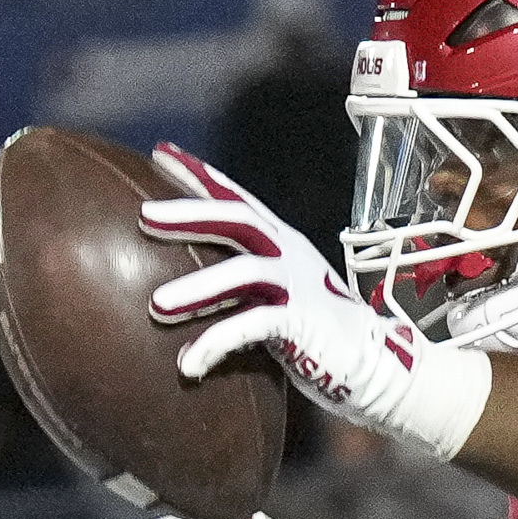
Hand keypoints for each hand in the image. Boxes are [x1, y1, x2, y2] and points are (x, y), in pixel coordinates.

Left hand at [139, 149, 488, 458]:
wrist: (373, 366)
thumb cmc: (318, 335)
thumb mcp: (277, 296)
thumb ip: (241, 286)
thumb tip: (187, 286)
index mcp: (281, 243)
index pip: (236, 199)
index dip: (200, 174)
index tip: (161, 152)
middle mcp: (288, 254)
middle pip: (236, 219)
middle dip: (190, 213)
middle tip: (145, 214)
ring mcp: (296, 286)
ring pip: (242, 273)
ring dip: (196, 288)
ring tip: (157, 305)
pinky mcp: (301, 322)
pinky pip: (251, 327)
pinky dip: (216, 343)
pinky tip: (188, 363)